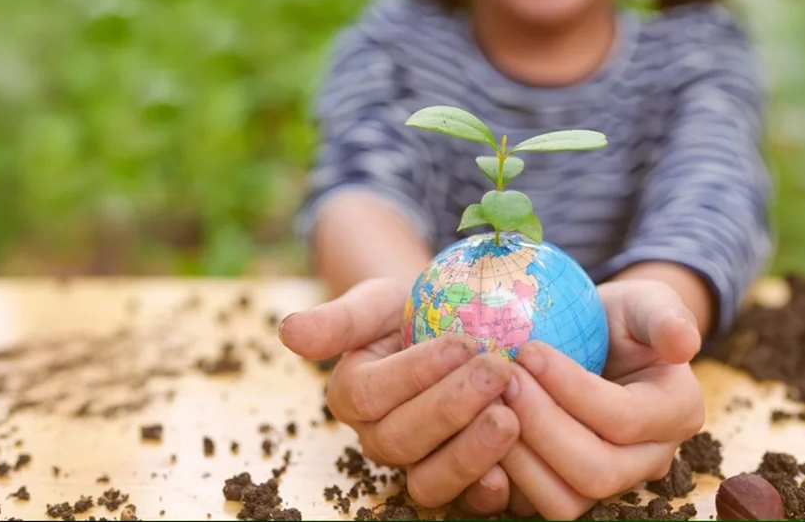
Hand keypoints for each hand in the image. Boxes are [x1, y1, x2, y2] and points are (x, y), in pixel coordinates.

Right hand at [278, 278, 520, 510]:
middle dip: (452, 406)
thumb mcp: (378, 303)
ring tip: (511, 418)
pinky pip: (467, 502)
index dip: (416, 372)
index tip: (462, 342)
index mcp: (353, 394)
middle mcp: (379, 438)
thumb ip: (339, 319)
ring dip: (471, 452)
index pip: (371, 393)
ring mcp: (418, 466)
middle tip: (498, 371)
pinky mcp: (459, 485)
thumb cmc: (413, 313)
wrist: (456, 333)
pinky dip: (490, 490)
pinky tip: (515, 466)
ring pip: (430, 479)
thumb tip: (288, 332)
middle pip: (402, 438)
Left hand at [494, 278, 705, 519]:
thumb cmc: (620, 318)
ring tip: (488, 405)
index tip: (528, 349)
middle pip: (597, 472)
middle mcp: (649, 459)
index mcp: (676, 412)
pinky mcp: (567, 491)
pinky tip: (476, 432)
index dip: (571, 389)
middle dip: (541, 426)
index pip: (623, 419)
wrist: (597, 343)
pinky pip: (533, 507)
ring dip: (518, 457)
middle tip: (503, 380)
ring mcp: (608, 484)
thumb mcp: (645, 302)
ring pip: (566, 502)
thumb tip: (684, 343)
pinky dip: (502, 479)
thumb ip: (665, 316)